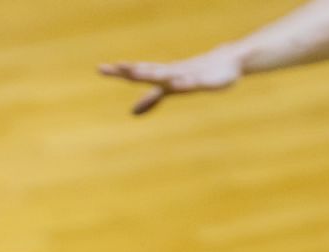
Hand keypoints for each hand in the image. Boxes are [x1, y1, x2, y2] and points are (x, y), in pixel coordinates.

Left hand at [98, 47, 243, 113]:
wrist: (227, 61)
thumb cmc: (193, 74)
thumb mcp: (169, 90)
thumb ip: (151, 99)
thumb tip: (132, 113)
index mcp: (162, 75)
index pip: (137, 72)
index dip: (120, 71)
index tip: (102, 68)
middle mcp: (172, 72)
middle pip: (148, 70)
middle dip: (132, 69)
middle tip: (116, 66)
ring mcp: (188, 75)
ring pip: (168, 74)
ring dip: (152, 73)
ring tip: (136, 72)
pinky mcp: (205, 81)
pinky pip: (193, 82)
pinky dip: (183, 83)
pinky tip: (174, 84)